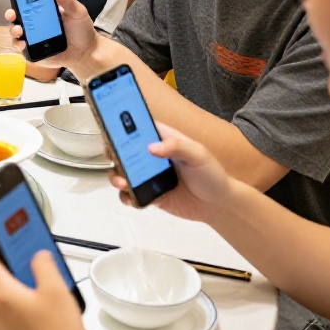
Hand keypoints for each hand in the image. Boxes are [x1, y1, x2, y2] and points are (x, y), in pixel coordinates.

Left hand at [0, 249, 91, 329]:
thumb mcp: (56, 288)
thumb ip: (43, 263)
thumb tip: (36, 254)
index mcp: (0, 292)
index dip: (0, 244)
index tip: (12, 236)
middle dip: (14, 267)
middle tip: (35, 261)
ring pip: (2, 294)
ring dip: (18, 286)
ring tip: (44, 286)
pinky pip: (6, 311)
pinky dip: (19, 303)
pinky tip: (41, 307)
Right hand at [5, 0, 97, 66]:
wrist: (87, 52)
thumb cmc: (82, 30)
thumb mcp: (78, 12)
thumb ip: (68, 1)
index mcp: (44, 13)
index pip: (28, 4)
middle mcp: (36, 25)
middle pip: (18, 18)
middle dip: (11, 15)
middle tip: (12, 15)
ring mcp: (34, 39)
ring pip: (17, 33)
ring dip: (14, 30)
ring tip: (20, 31)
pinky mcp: (34, 52)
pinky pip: (22, 49)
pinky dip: (20, 46)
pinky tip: (24, 44)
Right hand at [107, 122, 236, 222]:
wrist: (218, 205)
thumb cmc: (213, 176)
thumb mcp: (199, 155)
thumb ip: (177, 146)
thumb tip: (153, 147)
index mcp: (164, 140)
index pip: (139, 127)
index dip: (123, 125)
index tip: (111, 127)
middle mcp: (153, 156)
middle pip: (124, 149)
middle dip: (113, 152)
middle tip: (113, 157)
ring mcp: (149, 175)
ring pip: (123, 172)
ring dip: (117, 176)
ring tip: (123, 182)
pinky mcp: (149, 193)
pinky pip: (130, 194)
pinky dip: (126, 196)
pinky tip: (131, 197)